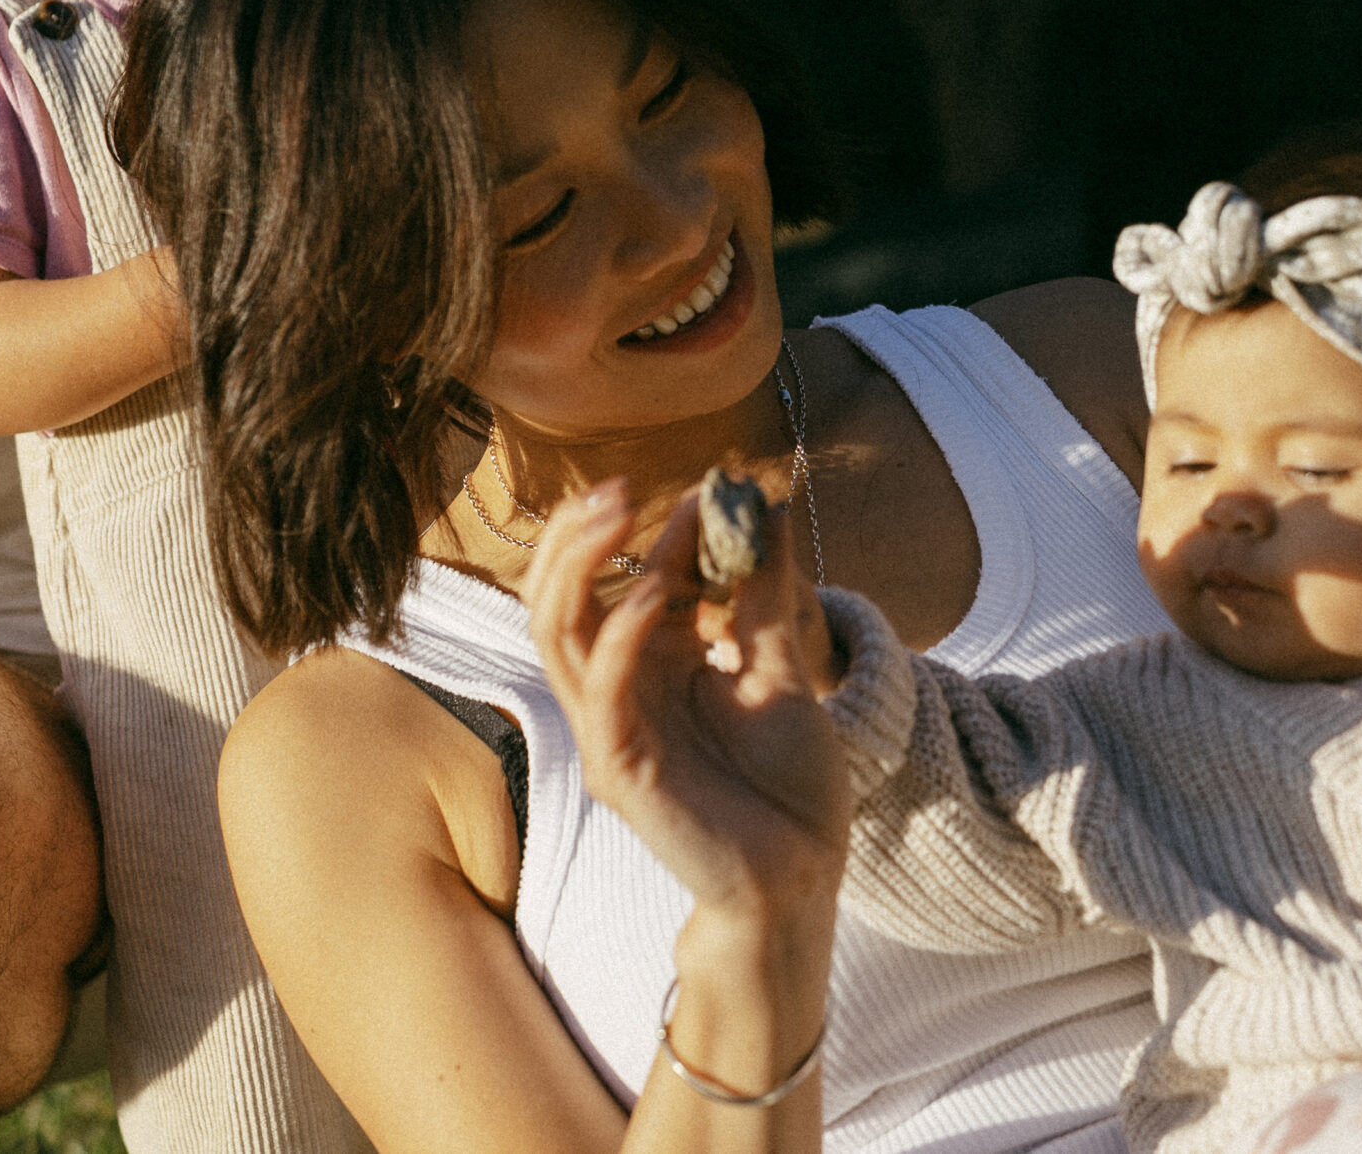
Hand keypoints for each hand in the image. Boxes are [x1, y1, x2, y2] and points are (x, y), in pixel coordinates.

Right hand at [527, 482, 849, 917]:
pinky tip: (661, 585)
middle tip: (617, 486)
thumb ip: (763, 592)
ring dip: (579, 565)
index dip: (660, 531)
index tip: (707, 488)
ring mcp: (610, 729)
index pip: (628, 581)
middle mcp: (619, 692)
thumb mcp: (782, 667)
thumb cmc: (790, 784)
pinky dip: (624, 628)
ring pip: (556, 633)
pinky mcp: (618, 767)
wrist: (804, 875)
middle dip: (578, 535)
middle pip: (560, 599)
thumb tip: (762, 504)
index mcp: (653, 667)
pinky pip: (601, 686)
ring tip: (618, 510)